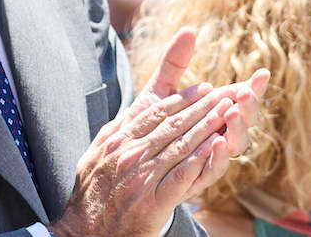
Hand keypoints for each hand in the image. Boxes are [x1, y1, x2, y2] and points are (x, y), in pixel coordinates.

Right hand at [51, 29, 269, 236]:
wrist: (83, 233)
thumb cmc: (91, 195)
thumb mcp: (95, 154)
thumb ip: (117, 132)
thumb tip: (133, 111)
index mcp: (118, 141)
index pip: (156, 112)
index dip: (183, 98)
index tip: (204, 88)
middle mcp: (129, 155)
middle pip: (173, 125)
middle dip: (202, 107)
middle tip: (225, 94)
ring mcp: (141, 178)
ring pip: (181, 146)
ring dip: (208, 127)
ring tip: (227, 113)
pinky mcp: (152, 203)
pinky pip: (181, 176)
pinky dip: (200, 159)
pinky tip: (217, 146)